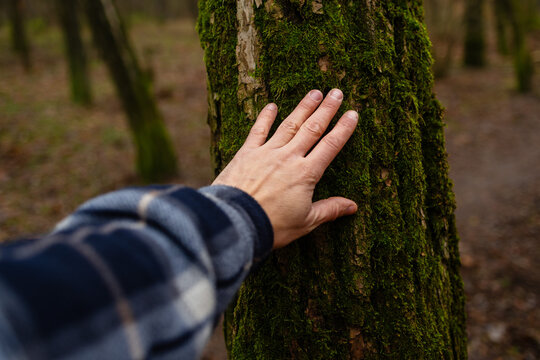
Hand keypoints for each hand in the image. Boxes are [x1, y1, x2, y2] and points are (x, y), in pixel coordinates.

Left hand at [212, 89, 357, 248]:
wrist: (236, 221)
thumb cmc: (272, 225)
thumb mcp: (306, 221)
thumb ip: (330, 210)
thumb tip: (353, 206)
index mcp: (306, 174)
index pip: (330, 146)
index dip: (343, 129)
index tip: (353, 113)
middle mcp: (289, 157)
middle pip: (312, 129)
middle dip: (326, 110)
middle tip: (337, 92)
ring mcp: (267, 152)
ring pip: (289, 125)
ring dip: (303, 108)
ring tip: (314, 92)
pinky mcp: (246, 153)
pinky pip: (258, 131)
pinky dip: (265, 117)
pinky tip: (272, 105)